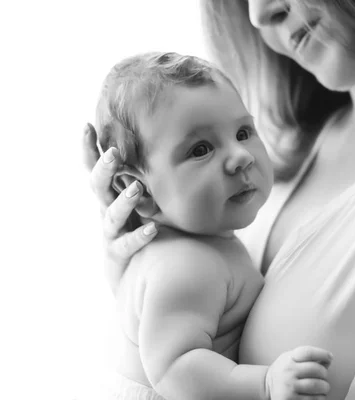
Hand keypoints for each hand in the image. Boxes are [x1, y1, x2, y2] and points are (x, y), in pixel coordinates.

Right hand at [83, 123, 157, 292]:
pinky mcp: (119, 255)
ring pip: (113, 215)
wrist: (136, 274)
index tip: (87, 126)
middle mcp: (108, 211)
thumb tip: (180, 147)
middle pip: (99, 187)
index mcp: (112, 194)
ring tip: (137, 189)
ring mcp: (113, 233)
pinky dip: (139, 236)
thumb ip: (155, 178)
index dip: (89, 149)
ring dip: (124, 201)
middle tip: (114, 153)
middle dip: (104, 169)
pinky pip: (128, 245)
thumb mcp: (148, 201)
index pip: (97, 168)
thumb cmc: (146, 229)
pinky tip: (152, 229)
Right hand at [265, 346, 331, 399]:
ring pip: (316, 385)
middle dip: (325, 373)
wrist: (266, 386)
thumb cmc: (285, 371)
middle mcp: (288, 371)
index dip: (322, 354)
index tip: (330, 357)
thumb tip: (329, 359)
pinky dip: (320, 398)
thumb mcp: (291, 358)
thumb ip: (308, 357)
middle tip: (324, 377)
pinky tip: (318, 396)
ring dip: (325, 387)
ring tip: (324, 387)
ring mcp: (288, 386)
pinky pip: (313, 399)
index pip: (308, 352)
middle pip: (316, 369)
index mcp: (289, 358)